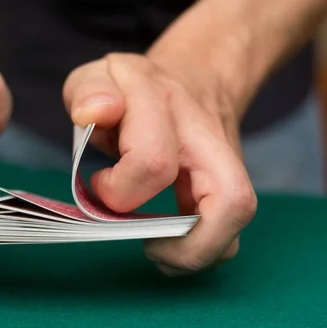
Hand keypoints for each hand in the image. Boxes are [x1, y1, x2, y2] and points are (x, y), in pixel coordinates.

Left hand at [63, 53, 256, 275]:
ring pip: (237, 220)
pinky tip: (173, 245)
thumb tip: (92, 114)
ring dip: (198, 253)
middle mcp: (205, 134)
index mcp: (163, 104)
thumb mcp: (100, 75)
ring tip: (160, 251)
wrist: (194, 76)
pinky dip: (202, 248)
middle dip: (181, 241)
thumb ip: (89, 91)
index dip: (119, 189)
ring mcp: (227, 160)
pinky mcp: (233, 183)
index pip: (152, 162)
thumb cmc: (133, 86)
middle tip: (146, 242)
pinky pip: (230, 229)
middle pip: (228, 199)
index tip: (100, 182)